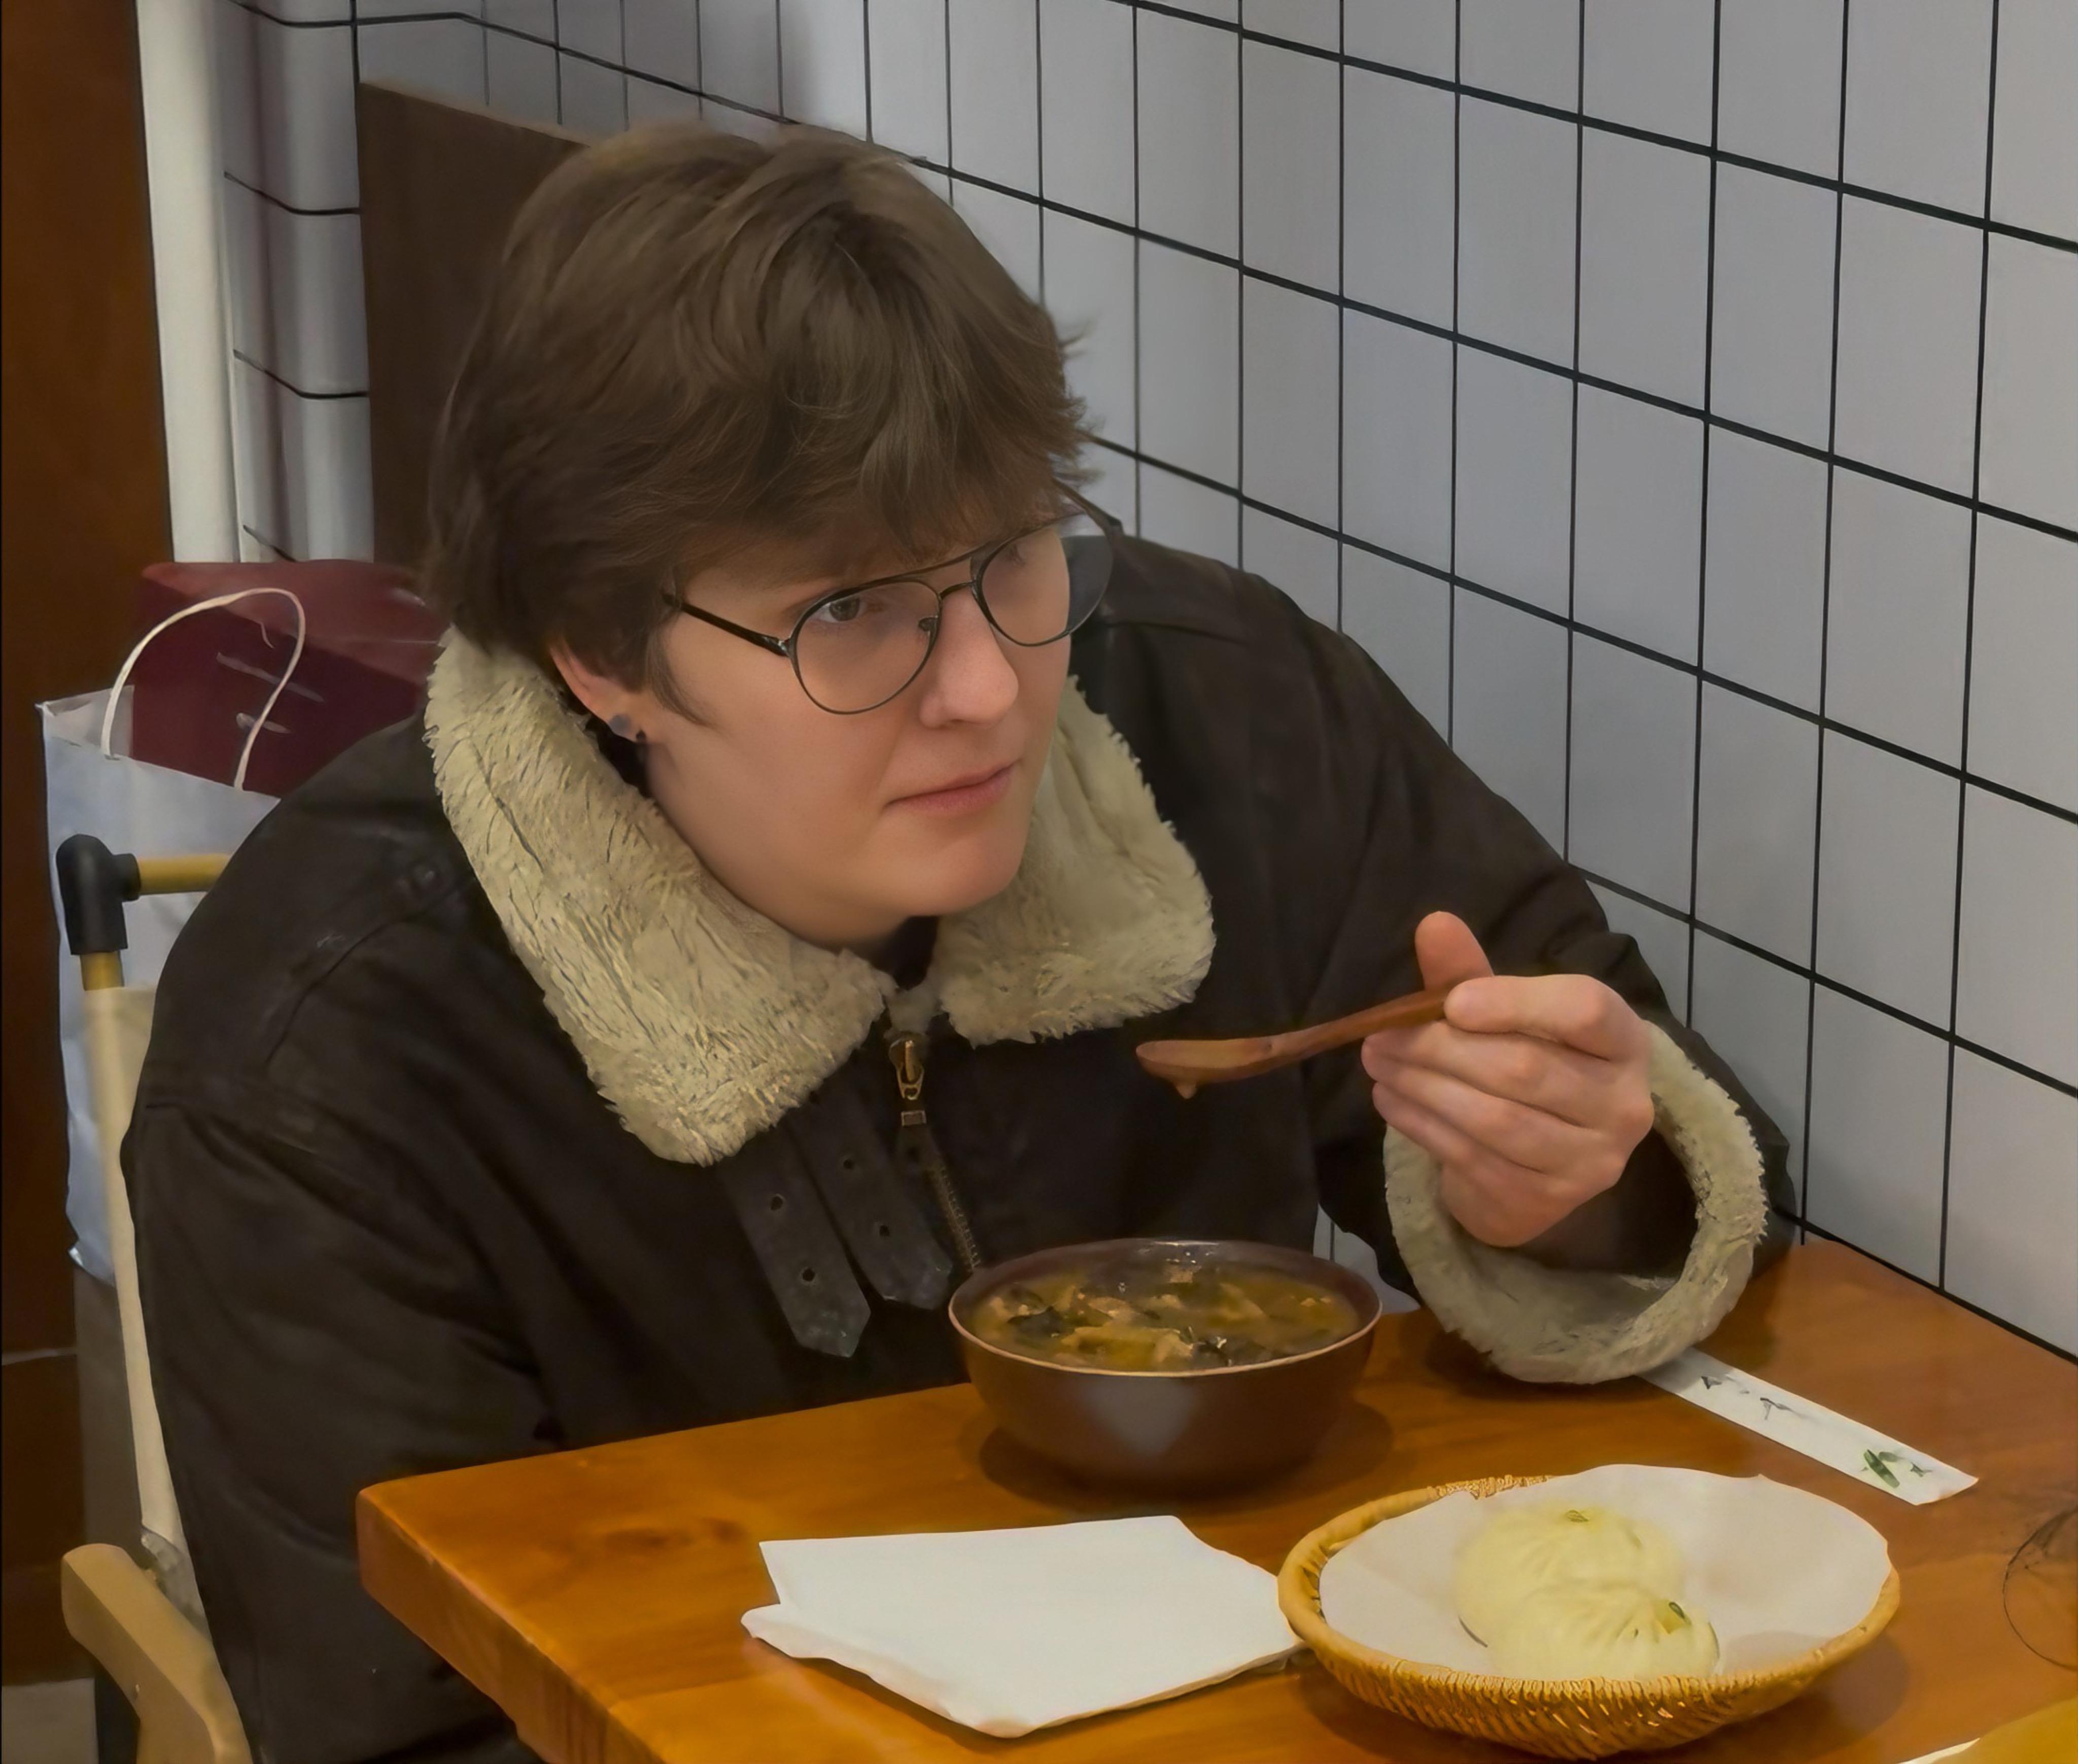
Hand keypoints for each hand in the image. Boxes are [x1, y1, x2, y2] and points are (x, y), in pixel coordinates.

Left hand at [1362, 912, 1655, 1247]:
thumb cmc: (1529, 1064)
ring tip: (1378, 1063)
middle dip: (1440, 1049)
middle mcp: (1623, 1105)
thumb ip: (1470, 973)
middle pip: (1525, 1068)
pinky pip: (1473, 1158)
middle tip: (1381, 1035)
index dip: (1515, 1003)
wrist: (1544, 1162)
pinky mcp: (1547, 1202)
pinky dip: (1422, 1126)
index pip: (1584, 1011)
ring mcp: (1589, 1162)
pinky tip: (1391, 1099)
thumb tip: (1434, 924)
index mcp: (1623, 1040)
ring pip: (1495, 1119)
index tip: (1450, 1002)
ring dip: (1422, 1088)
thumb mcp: (1505, 1015)